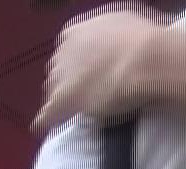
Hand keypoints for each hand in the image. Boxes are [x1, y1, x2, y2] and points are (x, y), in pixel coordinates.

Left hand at [34, 9, 167, 137]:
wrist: (145, 60)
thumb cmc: (144, 40)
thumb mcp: (125, 24)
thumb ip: (113, 34)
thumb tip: (121, 39)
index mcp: (77, 30)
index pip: (67, 49)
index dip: (75, 64)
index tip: (84, 74)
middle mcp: (64, 50)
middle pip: (57, 69)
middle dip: (65, 80)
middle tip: (78, 94)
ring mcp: (62, 75)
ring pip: (52, 89)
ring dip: (57, 99)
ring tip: (66, 112)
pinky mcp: (64, 100)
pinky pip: (48, 113)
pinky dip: (44, 120)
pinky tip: (40, 127)